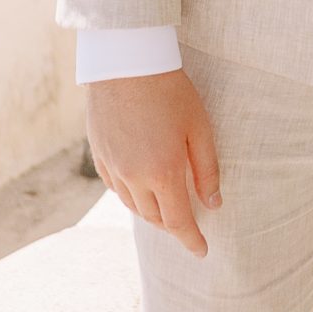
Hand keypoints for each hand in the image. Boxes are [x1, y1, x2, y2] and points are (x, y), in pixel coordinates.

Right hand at [85, 68, 221, 258]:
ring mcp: (113, 167)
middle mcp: (134, 177)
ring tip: (165, 206)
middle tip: (187, 223)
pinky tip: (140, 186)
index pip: (178, 222)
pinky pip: (115, 188)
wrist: (127, 59)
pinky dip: (130, 195)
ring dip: (151, 212)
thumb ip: (207, 170)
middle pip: (154, 218)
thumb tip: (213, 204)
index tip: (202, 251)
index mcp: (163, 173)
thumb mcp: (199, 127)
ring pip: (133, 206)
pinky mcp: (99, 154)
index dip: (191, 240)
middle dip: (172, 226)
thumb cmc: (169, 90)